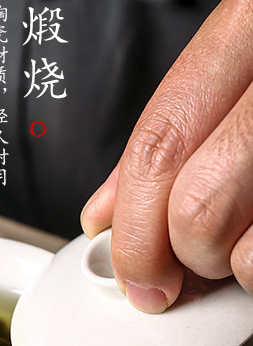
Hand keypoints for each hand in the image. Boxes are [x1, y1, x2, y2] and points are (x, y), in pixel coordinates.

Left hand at [81, 0, 252, 312]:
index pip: (160, 139)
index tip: (128, 267)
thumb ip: (178, 137)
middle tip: (198, 261)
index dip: (132, 220)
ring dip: (242, 266)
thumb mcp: (247, 79)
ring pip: (245, 250)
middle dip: (185, 253)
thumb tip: (106, 213)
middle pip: (197, 204)